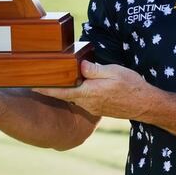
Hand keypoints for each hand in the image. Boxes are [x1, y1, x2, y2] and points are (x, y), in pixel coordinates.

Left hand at [34, 61, 154, 119]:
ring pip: (74, 97)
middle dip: (52, 87)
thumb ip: (94, 70)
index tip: (29, 85)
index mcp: (88, 93)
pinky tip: (79, 85)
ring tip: (57, 79)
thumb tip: (79, 65)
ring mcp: (93, 107)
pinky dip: (77, 92)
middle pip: (64, 95)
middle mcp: (87, 103)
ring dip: (65, 90)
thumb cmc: (131, 86)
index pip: (60, 91)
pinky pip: (83, 99)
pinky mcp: (99, 109)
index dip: (44, 88)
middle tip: (38, 78)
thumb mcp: (113, 72)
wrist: (145, 105)